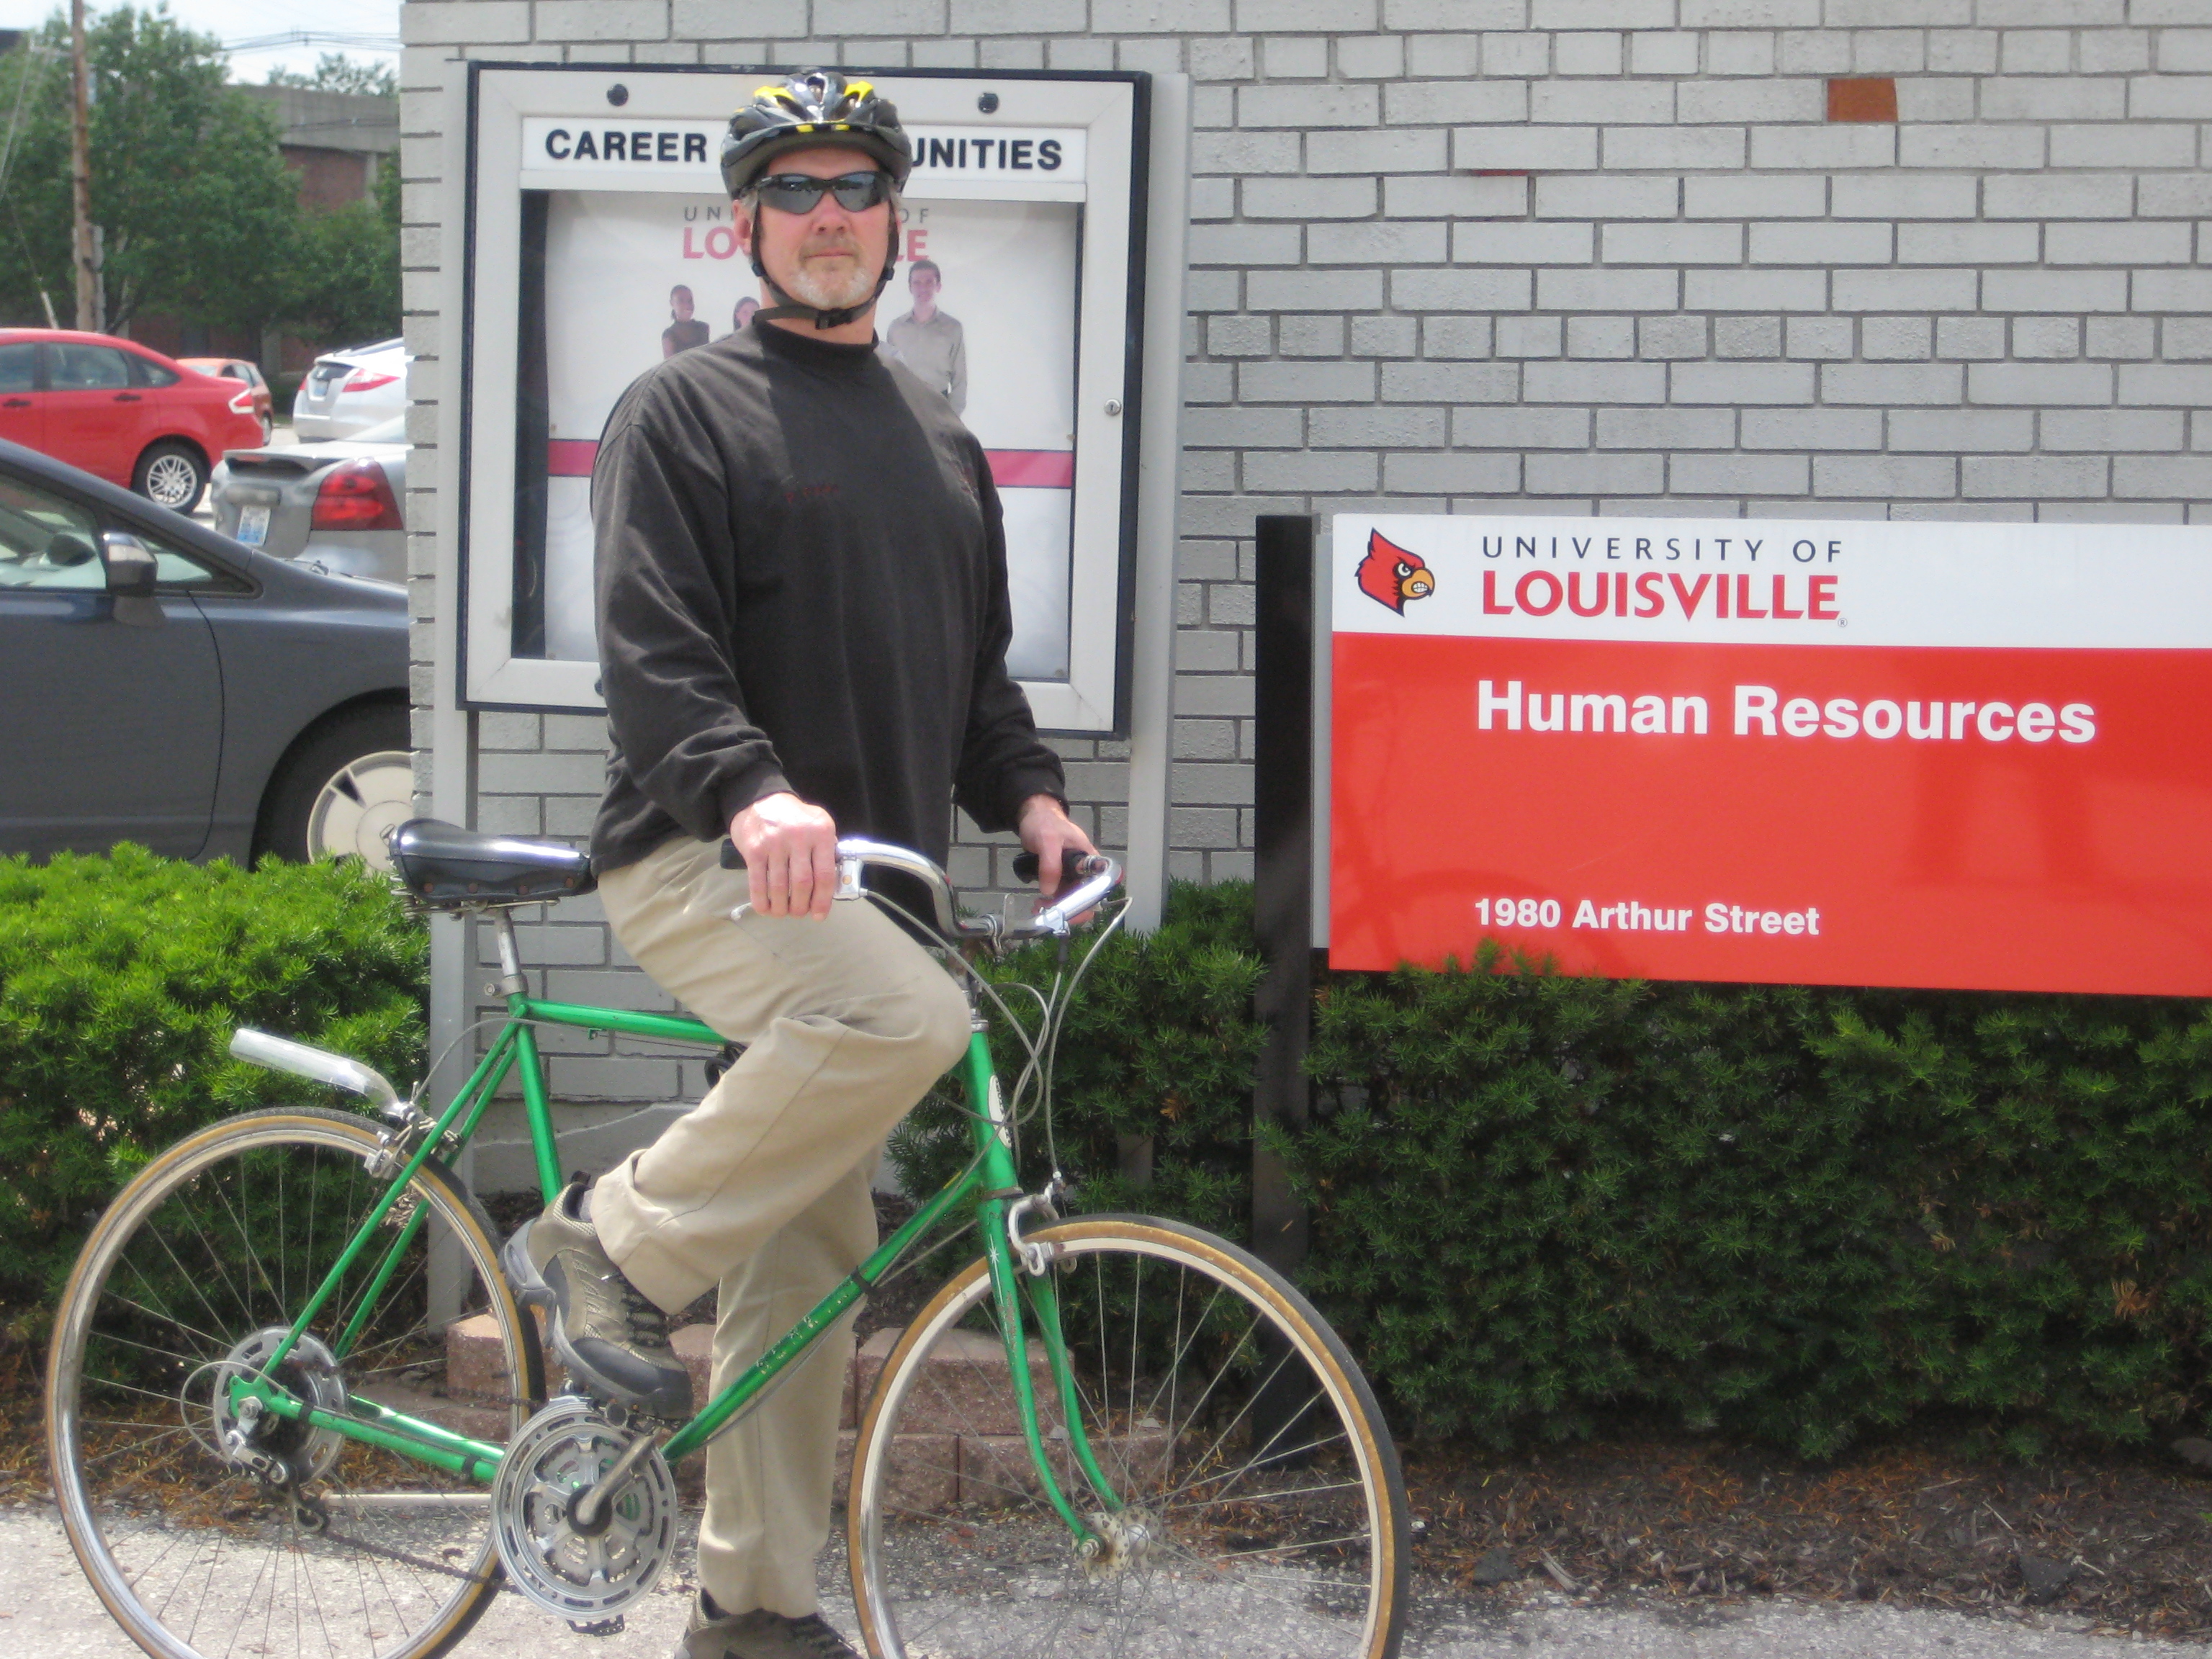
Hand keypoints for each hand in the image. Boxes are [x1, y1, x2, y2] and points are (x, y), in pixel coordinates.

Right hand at [730, 792, 838, 919]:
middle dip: (801, 906)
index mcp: (821, 832)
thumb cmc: (793, 817)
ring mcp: (774, 843)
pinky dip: (761, 901)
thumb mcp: (819, 823)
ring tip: (783, 912)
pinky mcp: (754, 850)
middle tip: (800, 913)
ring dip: (782, 907)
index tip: (820, 914)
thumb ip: (827, 849)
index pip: (825, 874)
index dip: (823, 900)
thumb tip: (832, 884)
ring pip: (780, 887)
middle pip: (802, 884)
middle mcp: (799, 837)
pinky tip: (766, 909)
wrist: (759, 799)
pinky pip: (758, 882)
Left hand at [1017, 795, 1097, 903]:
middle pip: (1085, 896)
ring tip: (1039, 906)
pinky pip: (1059, 893)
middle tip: (1050, 911)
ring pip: (1071, 897)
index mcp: (1091, 860)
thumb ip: (1051, 865)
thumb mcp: (1048, 841)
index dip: (1089, 902)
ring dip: (1057, 906)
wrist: (1033, 816)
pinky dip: (1050, 901)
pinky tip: (1039, 903)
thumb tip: (1049, 892)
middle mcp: (1085, 870)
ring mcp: (1073, 874)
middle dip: (1069, 907)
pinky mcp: (1060, 877)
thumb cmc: (1046, 823)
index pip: (1099, 886)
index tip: (1073, 911)